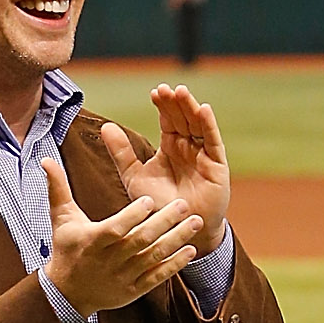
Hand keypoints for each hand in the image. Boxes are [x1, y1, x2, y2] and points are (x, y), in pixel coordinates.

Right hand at [43, 160, 205, 316]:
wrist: (68, 293)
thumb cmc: (67, 249)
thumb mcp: (62, 219)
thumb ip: (58, 188)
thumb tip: (46, 159)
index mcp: (93, 242)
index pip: (115, 229)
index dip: (132, 216)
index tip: (148, 200)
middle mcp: (109, 260)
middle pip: (140, 241)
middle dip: (164, 223)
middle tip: (184, 204)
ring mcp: (123, 277)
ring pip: (153, 258)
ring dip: (177, 240)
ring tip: (196, 223)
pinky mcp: (134, 290)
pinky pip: (157, 277)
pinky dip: (175, 265)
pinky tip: (191, 250)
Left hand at [103, 87, 230, 256]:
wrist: (175, 233)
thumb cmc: (155, 207)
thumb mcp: (134, 177)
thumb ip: (121, 153)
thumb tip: (106, 126)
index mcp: (170, 148)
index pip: (168, 121)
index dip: (163, 106)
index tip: (154, 92)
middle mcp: (188, 148)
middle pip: (183, 119)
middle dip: (175, 103)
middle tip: (165, 89)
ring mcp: (204, 156)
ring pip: (198, 126)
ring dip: (191, 108)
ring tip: (181, 92)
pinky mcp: (217, 166)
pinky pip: (213, 142)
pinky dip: (209, 125)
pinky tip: (203, 109)